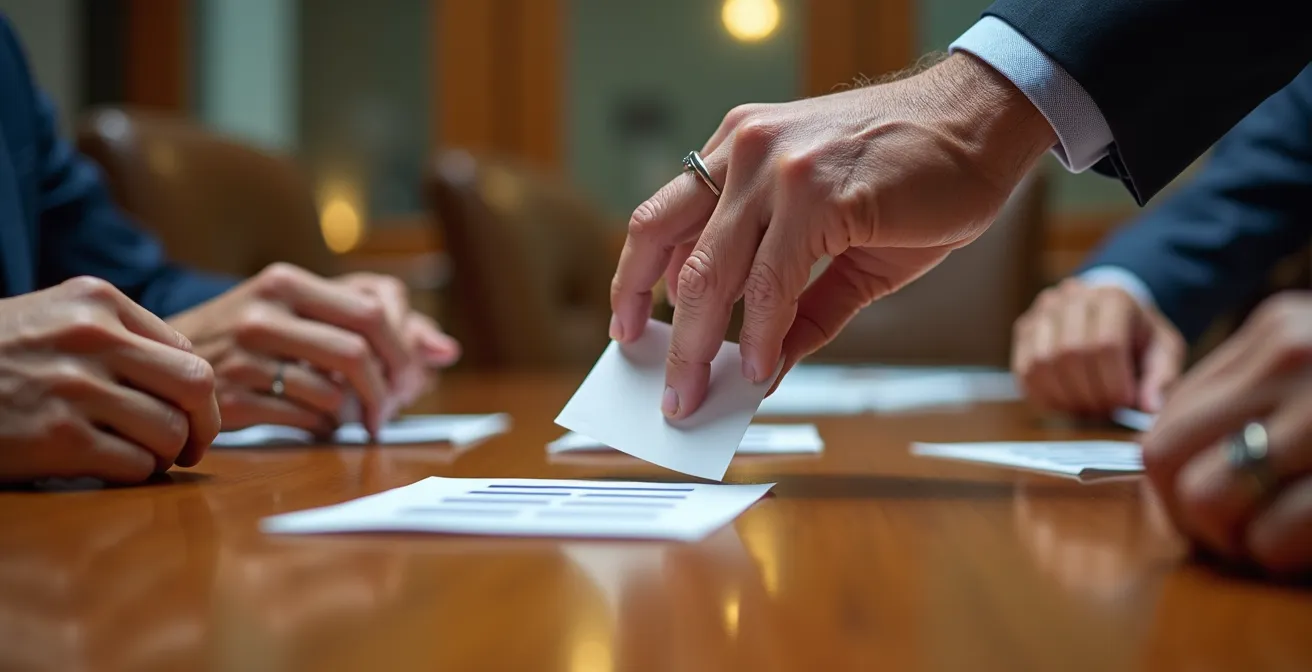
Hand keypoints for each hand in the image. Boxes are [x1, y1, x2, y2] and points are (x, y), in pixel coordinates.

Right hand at [0, 277, 219, 482]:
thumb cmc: (0, 357)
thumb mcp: (56, 318)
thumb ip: (122, 336)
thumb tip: (194, 382)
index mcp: (97, 302)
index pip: (187, 351)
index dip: (198, 393)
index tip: (189, 414)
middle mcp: (91, 338)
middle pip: (196, 387)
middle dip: (203, 425)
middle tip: (189, 446)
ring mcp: (74, 388)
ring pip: (170, 431)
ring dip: (165, 455)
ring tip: (140, 456)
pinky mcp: (57, 439)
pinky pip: (135, 465)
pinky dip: (134, 474)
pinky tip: (108, 468)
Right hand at [168, 264, 459, 436]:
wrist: (163, 356)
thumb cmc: (256, 331)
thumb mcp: (307, 307)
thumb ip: (381, 318)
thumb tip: (447, 352)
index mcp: (287, 282)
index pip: (374, 313)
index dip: (405, 351)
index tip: (411, 377)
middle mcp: (263, 314)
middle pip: (358, 355)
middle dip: (388, 389)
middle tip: (391, 409)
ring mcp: (242, 358)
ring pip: (333, 393)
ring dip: (356, 414)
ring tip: (354, 417)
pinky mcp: (230, 400)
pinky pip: (304, 421)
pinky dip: (326, 428)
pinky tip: (321, 424)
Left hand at [608, 53, 1055, 418]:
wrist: (983, 123)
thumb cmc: (914, 173)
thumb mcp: (840, 238)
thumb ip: (799, 303)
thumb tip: (765, 365)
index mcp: (737, 149)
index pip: (660, 220)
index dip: (635, 282)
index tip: (627, 329)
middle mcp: (744, 149)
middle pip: (673, 253)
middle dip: (668, 336)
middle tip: (670, 390)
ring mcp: (777, 166)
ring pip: (713, 273)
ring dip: (702, 347)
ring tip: (701, 393)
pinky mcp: (818, 192)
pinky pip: (774, 283)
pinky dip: (764, 334)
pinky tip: (764, 367)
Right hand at [1012, 279, 1184, 414]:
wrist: (1106, 310)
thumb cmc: (1137, 333)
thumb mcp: (1163, 349)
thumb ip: (1161, 377)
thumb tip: (1149, 408)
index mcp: (1113, 298)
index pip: (1105, 344)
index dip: (1113, 382)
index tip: (1125, 403)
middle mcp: (1072, 297)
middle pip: (1070, 353)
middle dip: (1088, 392)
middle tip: (1104, 410)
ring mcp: (1043, 311)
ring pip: (1042, 362)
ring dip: (1063, 396)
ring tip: (1085, 408)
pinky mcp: (1024, 328)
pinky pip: (1024, 369)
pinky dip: (1041, 394)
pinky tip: (1063, 403)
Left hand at [1142, 292, 1311, 575]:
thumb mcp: (1307, 360)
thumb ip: (1241, 390)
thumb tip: (1163, 449)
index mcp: (1274, 332)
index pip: (1167, 416)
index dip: (1167, 474)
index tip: (1192, 498)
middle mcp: (1294, 360)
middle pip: (1167, 455)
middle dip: (1182, 508)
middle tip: (1218, 531)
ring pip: (1209, 497)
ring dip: (1226, 537)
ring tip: (1258, 539)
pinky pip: (1272, 535)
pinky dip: (1274, 553)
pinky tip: (1294, 546)